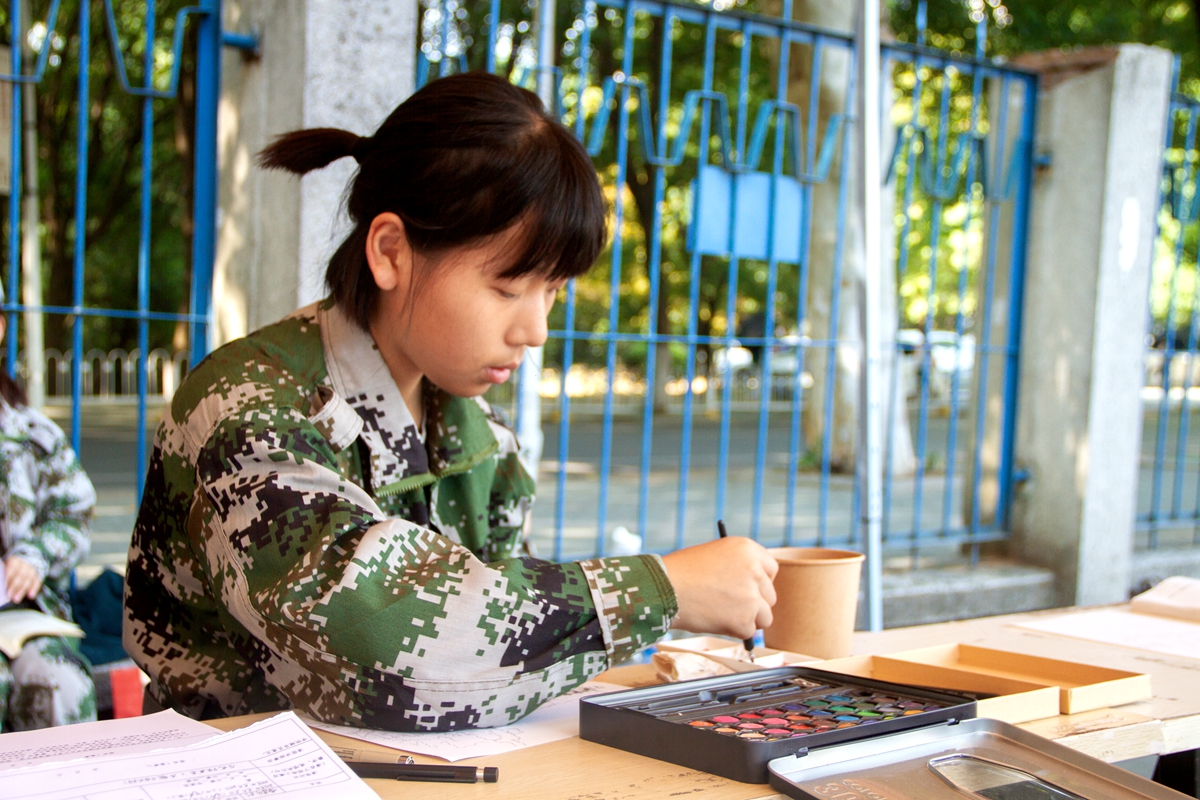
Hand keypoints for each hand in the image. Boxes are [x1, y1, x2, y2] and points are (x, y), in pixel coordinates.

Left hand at [4, 556, 42, 602]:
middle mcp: (25, 564)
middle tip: (9, 596)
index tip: (3, 586)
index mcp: (15, 560)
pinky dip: (34, 589)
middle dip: (14, 586)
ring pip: (28, 579)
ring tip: (16, 599)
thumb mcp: (8, 565)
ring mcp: (33, 569)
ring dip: (22, 590)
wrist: (28, 560)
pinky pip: (37, 581)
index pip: (12, 568)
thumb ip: (5, 572)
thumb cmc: (13, 567)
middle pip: (20, 575)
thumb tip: (0, 582)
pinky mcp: (39, 574)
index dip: (8, 577)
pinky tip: (31, 596)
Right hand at [660, 537, 777, 638]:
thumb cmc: (681, 572)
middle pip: (770, 596)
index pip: (771, 569)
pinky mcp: (744, 620)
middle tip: (730, 605)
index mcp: (747, 549)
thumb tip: (754, 589)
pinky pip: (748, 632)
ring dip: (747, 619)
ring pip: (764, 617)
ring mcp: (752, 597)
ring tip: (720, 614)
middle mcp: (755, 570)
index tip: (749, 589)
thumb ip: (738, 566)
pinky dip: (733, 631)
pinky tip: (713, 620)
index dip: (759, 582)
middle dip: (754, 603)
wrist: (663, 588)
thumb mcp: (714, 554)